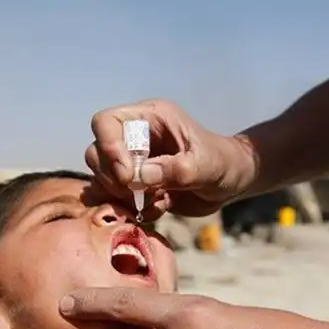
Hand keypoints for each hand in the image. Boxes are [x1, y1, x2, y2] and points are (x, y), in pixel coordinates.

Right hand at [85, 99, 254, 217]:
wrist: (232, 183)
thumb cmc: (223, 164)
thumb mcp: (205, 165)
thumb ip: (174, 169)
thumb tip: (137, 177)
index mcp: (148, 118)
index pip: (106, 122)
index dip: (108, 147)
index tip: (125, 174)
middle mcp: (135, 138)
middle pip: (96, 151)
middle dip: (110, 176)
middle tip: (133, 193)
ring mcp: (133, 163)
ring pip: (102, 177)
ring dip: (117, 195)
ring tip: (147, 203)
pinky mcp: (135, 187)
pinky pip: (116, 199)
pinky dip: (131, 209)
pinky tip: (158, 209)